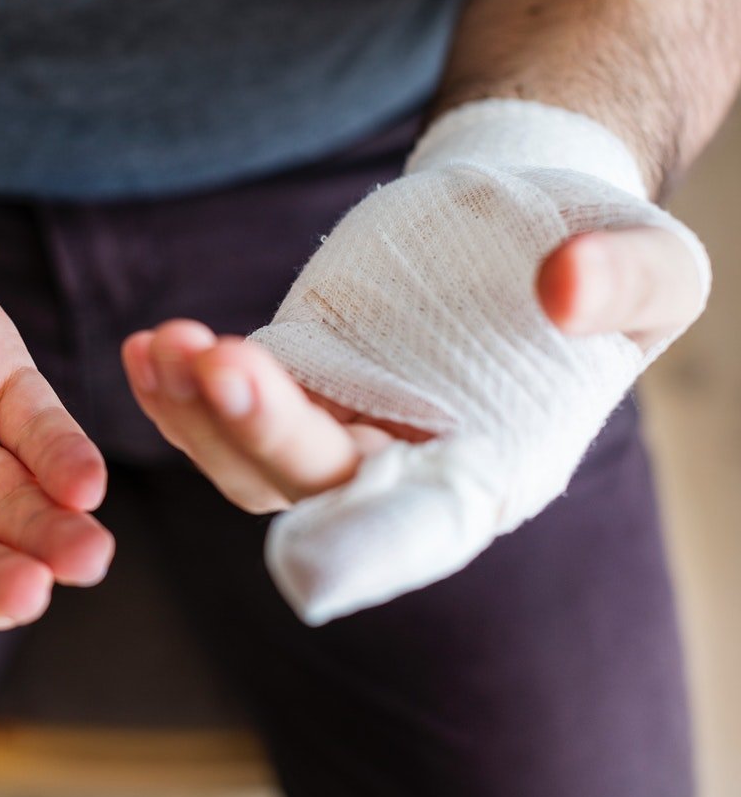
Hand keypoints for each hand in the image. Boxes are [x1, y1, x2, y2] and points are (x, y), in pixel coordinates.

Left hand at [121, 226, 702, 514]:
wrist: (526, 225)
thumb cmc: (599, 255)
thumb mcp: (650, 255)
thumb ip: (626, 277)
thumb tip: (565, 289)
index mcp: (491, 474)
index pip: (424, 529)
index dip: (364, 551)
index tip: (298, 571)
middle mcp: (402, 474)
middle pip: (312, 481)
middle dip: (261, 429)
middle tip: (216, 359)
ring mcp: (338, 435)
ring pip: (247, 459)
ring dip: (197, 411)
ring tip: (163, 344)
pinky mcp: (295, 389)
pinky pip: (222, 413)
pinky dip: (178, 391)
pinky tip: (145, 348)